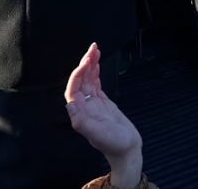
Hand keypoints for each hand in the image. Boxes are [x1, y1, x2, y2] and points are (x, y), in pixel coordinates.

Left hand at [65, 43, 142, 185]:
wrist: (127, 149)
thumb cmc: (113, 143)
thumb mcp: (97, 133)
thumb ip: (82, 120)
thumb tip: (69, 103)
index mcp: (79, 113)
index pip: (74, 88)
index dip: (78, 74)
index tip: (87, 62)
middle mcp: (84, 107)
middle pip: (80, 81)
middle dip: (85, 64)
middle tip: (93, 48)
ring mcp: (93, 104)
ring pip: (88, 80)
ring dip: (90, 64)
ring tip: (95, 49)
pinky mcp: (102, 102)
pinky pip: (96, 83)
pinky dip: (96, 72)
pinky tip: (97, 63)